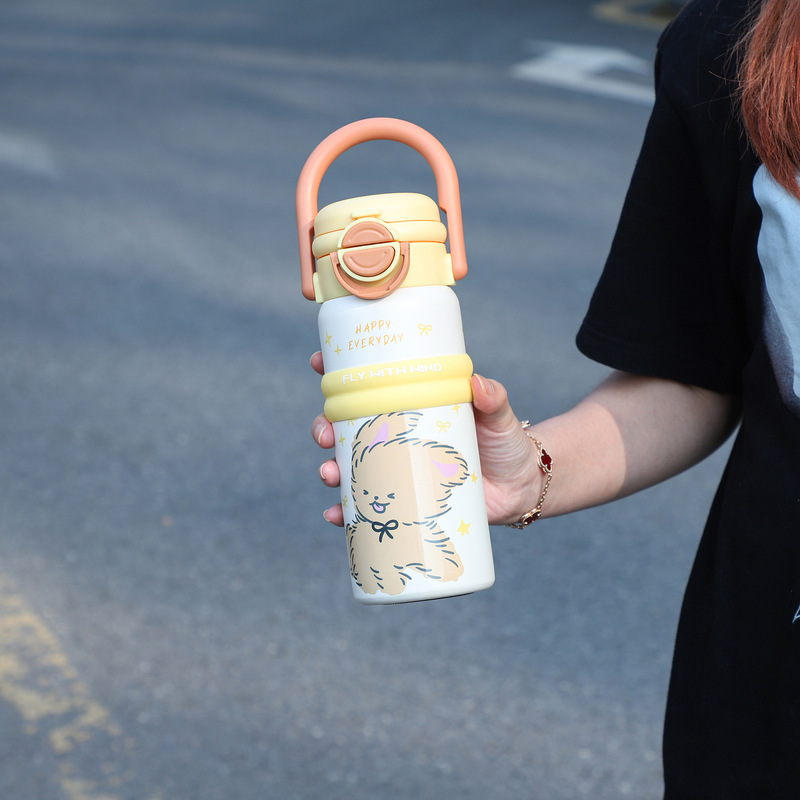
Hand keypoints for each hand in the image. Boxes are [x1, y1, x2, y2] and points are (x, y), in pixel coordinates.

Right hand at [310, 350, 544, 526]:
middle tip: (325, 434)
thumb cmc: (506, 443)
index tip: (318, 362)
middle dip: (323, 428)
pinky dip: (346, 511)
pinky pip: (366, 507)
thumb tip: (479, 384)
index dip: (337, 373)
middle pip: (345, 427)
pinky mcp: (403, 502)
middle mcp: (395, 437)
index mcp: (411, 407)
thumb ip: (494, 398)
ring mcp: (396, 470)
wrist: (520, 489)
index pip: (367, 385)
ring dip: (330, 468)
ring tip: (330, 473)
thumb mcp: (499, 416)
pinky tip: (336, 514)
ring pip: (349, 466)